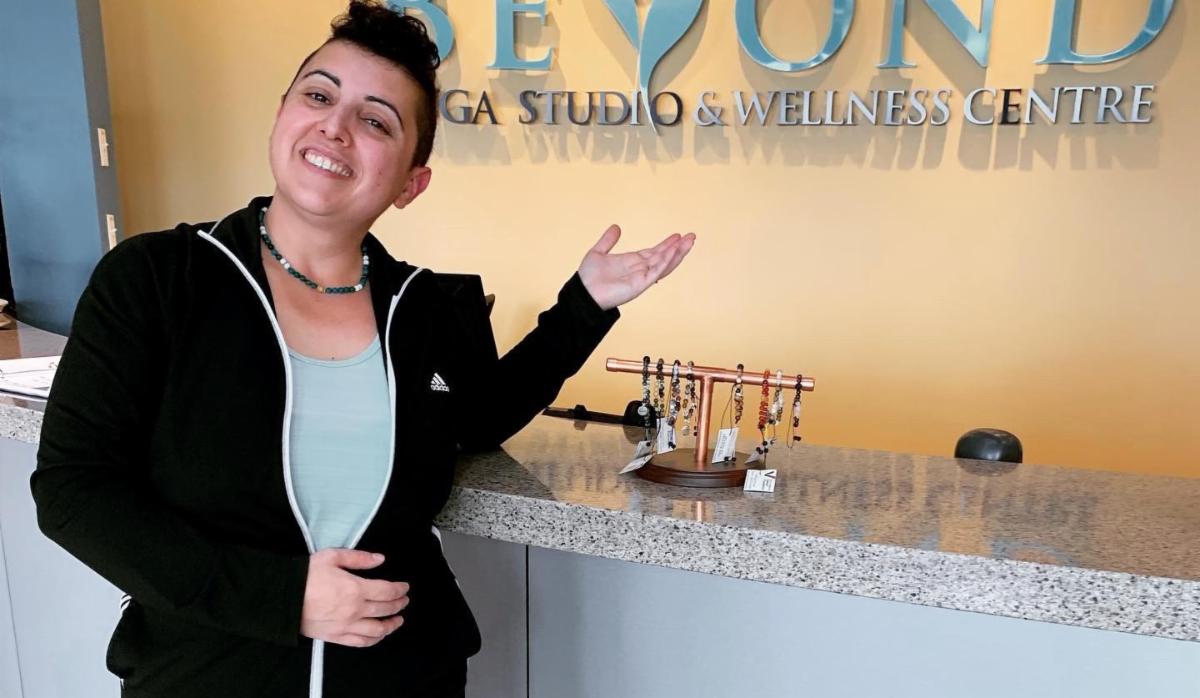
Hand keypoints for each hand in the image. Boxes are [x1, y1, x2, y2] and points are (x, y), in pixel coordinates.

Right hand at [300, 549, 409, 647]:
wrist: (283, 597)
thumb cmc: (306, 575)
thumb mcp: (332, 556)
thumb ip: (359, 558)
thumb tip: (380, 559)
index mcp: (356, 589)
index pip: (387, 591)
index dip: (400, 589)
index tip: (405, 587)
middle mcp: (355, 610)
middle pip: (385, 609)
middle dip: (399, 605)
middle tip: (404, 601)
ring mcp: (346, 626)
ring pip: (377, 630)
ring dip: (391, 625)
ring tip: (398, 621)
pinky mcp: (336, 636)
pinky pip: (360, 642)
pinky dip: (373, 640)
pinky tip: (379, 636)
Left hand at [577, 225, 695, 310]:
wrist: (583, 293)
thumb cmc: (588, 277)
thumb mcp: (598, 252)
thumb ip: (608, 240)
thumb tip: (616, 227)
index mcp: (632, 262)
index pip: (654, 252)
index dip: (666, 244)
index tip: (677, 235)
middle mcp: (639, 269)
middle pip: (663, 256)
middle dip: (678, 247)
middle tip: (691, 236)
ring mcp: (641, 277)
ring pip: (664, 263)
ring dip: (677, 253)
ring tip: (689, 242)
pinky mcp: (640, 284)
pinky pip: (656, 271)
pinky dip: (666, 261)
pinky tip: (674, 251)